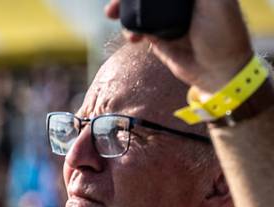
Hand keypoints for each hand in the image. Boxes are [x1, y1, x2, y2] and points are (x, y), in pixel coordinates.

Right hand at [104, 0, 253, 94]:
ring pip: (141, 8)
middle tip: (115, 4)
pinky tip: (132, 36)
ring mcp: (169, 16)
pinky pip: (139, 27)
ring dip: (126, 10)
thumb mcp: (211, 1)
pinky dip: (131, 28)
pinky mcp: (159, 36)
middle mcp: (181, 0)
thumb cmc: (222, 32)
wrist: (217, 71)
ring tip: (112, 14)